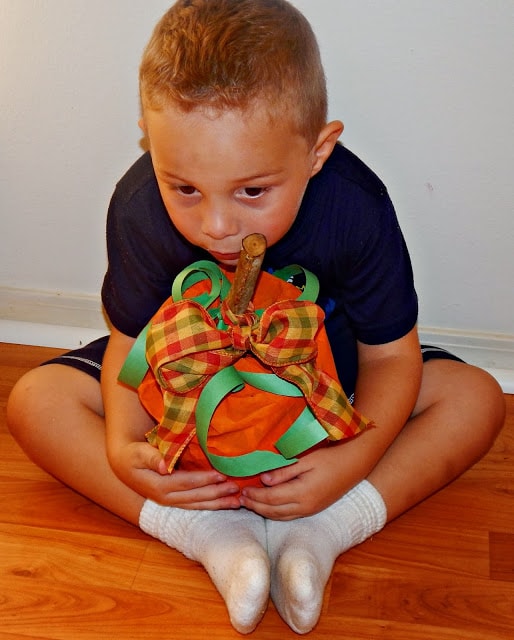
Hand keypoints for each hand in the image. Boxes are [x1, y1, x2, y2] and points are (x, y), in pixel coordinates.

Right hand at [109, 440, 240, 509]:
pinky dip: (212, 504)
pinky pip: (196, 504)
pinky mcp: (176, 500)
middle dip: (217, 494)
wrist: (123, 465)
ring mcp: (171, 501)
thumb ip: (152, 457)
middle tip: (237, 488)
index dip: (205, 480)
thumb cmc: (133, 455)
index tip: (222, 475)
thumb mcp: (138, 453)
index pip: (187, 483)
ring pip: (198, 504)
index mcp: (158, 486)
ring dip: (218, 503)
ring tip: (237, 501)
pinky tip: (225, 502)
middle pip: (196, 497)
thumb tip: (164, 465)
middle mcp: (166, 498)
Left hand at [239, 444, 362, 519]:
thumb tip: (263, 479)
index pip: (271, 498)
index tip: (242, 489)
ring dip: (263, 511)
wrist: (354, 464)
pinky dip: (275, 513)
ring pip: (281, 516)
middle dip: (255, 505)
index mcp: (303, 492)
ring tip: (249, 504)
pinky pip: (289, 516)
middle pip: (273, 511)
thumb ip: (284, 471)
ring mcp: (310, 510)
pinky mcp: (314, 509)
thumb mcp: (306, 459)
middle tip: (240, 499)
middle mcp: (305, 506)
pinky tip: (267, 506)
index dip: (255, 495)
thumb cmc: (330, 456)